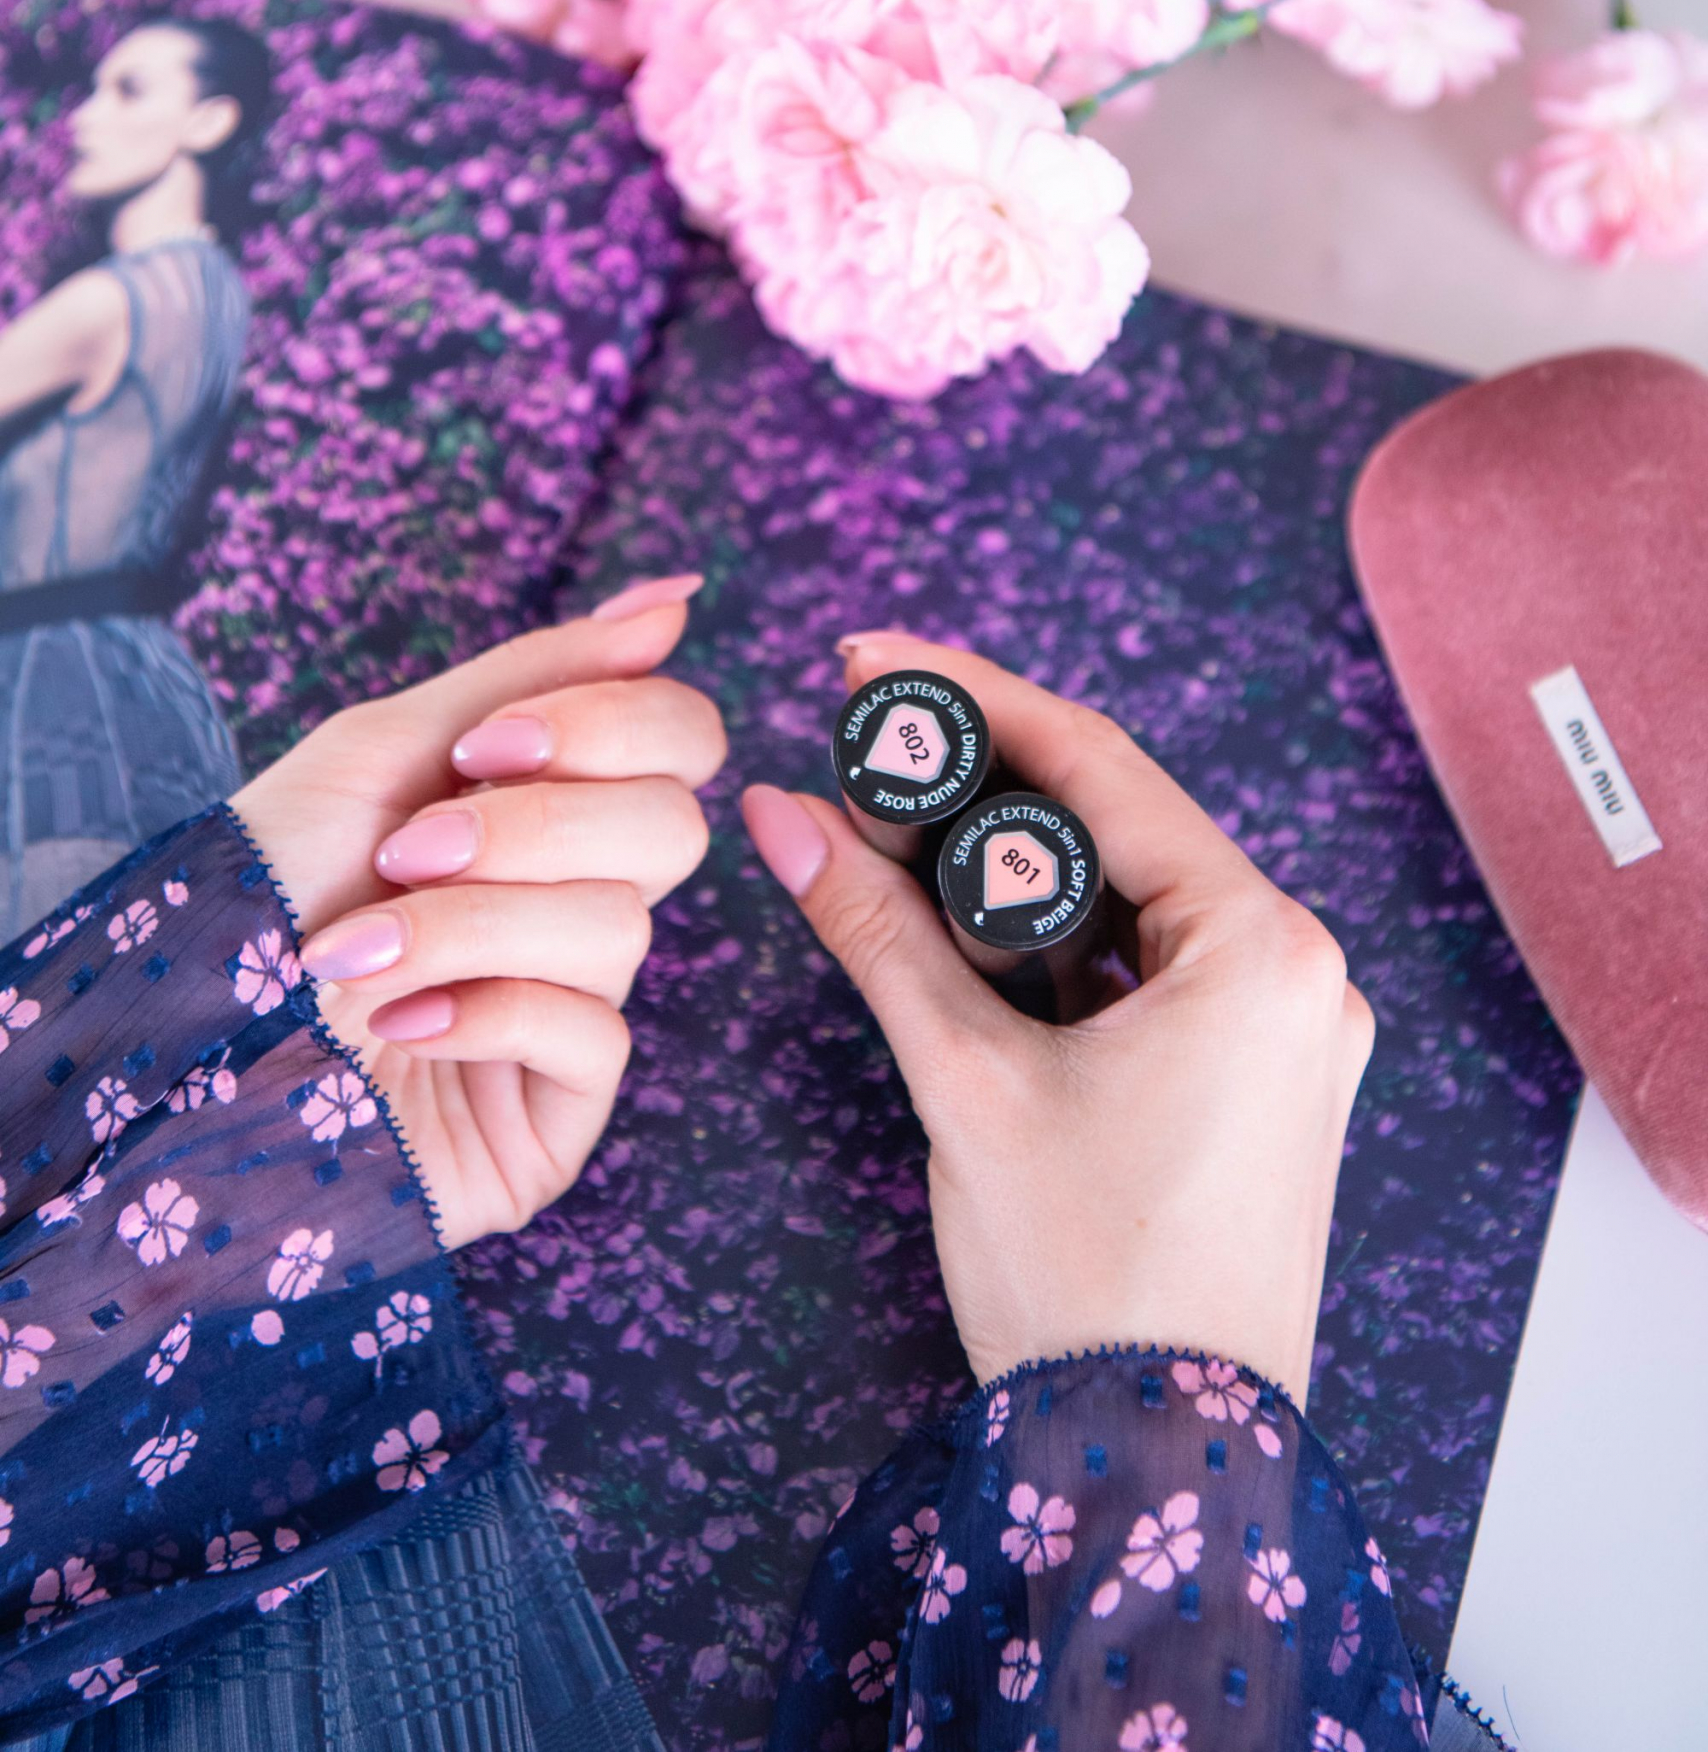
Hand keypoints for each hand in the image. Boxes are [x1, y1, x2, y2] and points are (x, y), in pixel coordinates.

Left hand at [231, 575, 723, 1250]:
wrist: (175, 1044)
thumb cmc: (266, 890)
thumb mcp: (386, 751)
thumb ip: (539, 671)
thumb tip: (676, 598)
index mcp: (552, 809)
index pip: (682, 740)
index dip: (613, 728)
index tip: (482, 749)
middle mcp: (577, 902)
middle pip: (673, 826)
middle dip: (529, 830)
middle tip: (406, 852)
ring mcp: (573, 1010)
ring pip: (620, 928)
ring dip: (466, 927)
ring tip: (356, 956)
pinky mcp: (557, 1113)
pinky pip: (595, 1037)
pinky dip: (483, 1014)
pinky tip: (397, 1025)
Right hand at [742, 632, 1371, 1401]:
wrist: (1158, 1468)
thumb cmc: (1085, 1283)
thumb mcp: (968, 1083)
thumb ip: (875, 933)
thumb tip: (780, 816)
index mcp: (1261, 947)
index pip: (1100, 767)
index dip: (971, 699)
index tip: (873, 662)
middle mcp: (1300, 971)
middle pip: (1119, 826)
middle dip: (984, 786)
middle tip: (864, 755)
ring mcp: (1288, 1032)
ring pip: (1131, 900)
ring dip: (1016, 871)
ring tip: (894, 844)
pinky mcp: (1258, 1082)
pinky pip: (1152, 969)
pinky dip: (1061, 948)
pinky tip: (969, 939)